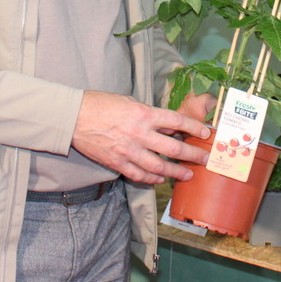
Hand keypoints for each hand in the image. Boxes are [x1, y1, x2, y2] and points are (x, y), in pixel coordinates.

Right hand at [72, 91, 210, 185]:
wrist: (74, 117)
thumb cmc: (102, 104)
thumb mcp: (130, 102)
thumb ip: (150, 115)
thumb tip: (169, 127)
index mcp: (144, 114)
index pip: (177, 121)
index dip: (195, 128)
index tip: (206, 133)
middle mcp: (140, 133)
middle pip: (174, 148)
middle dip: (193, 155)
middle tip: (205, 159)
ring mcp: (129, 150)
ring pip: (159, 166)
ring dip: (176, 172)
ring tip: (188, 175)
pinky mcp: (117, 163)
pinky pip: (139, 174)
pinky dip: (152, 178)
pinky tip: (160, 178)